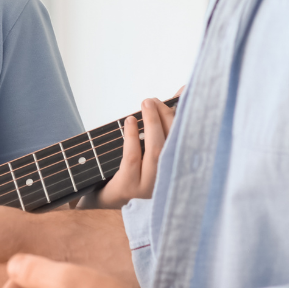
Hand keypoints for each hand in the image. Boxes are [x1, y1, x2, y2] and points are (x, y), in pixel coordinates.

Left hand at [95, 94, 177, 208]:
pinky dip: (132, 136)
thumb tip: (182, 90)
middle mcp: (168, 183)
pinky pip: (133, 158)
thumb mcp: (150, 146)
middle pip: (173, 145)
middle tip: (154, 100)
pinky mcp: (129, 188)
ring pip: (156, 151)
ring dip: (152, 123)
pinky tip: (130, 121)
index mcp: (177, 173)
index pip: (186, 143)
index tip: (181, 96)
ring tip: (146, 103)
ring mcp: (148, 188)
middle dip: (166, 117)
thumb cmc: (131, 167)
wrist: (102, 197)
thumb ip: (164, 123)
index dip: (185, 118)